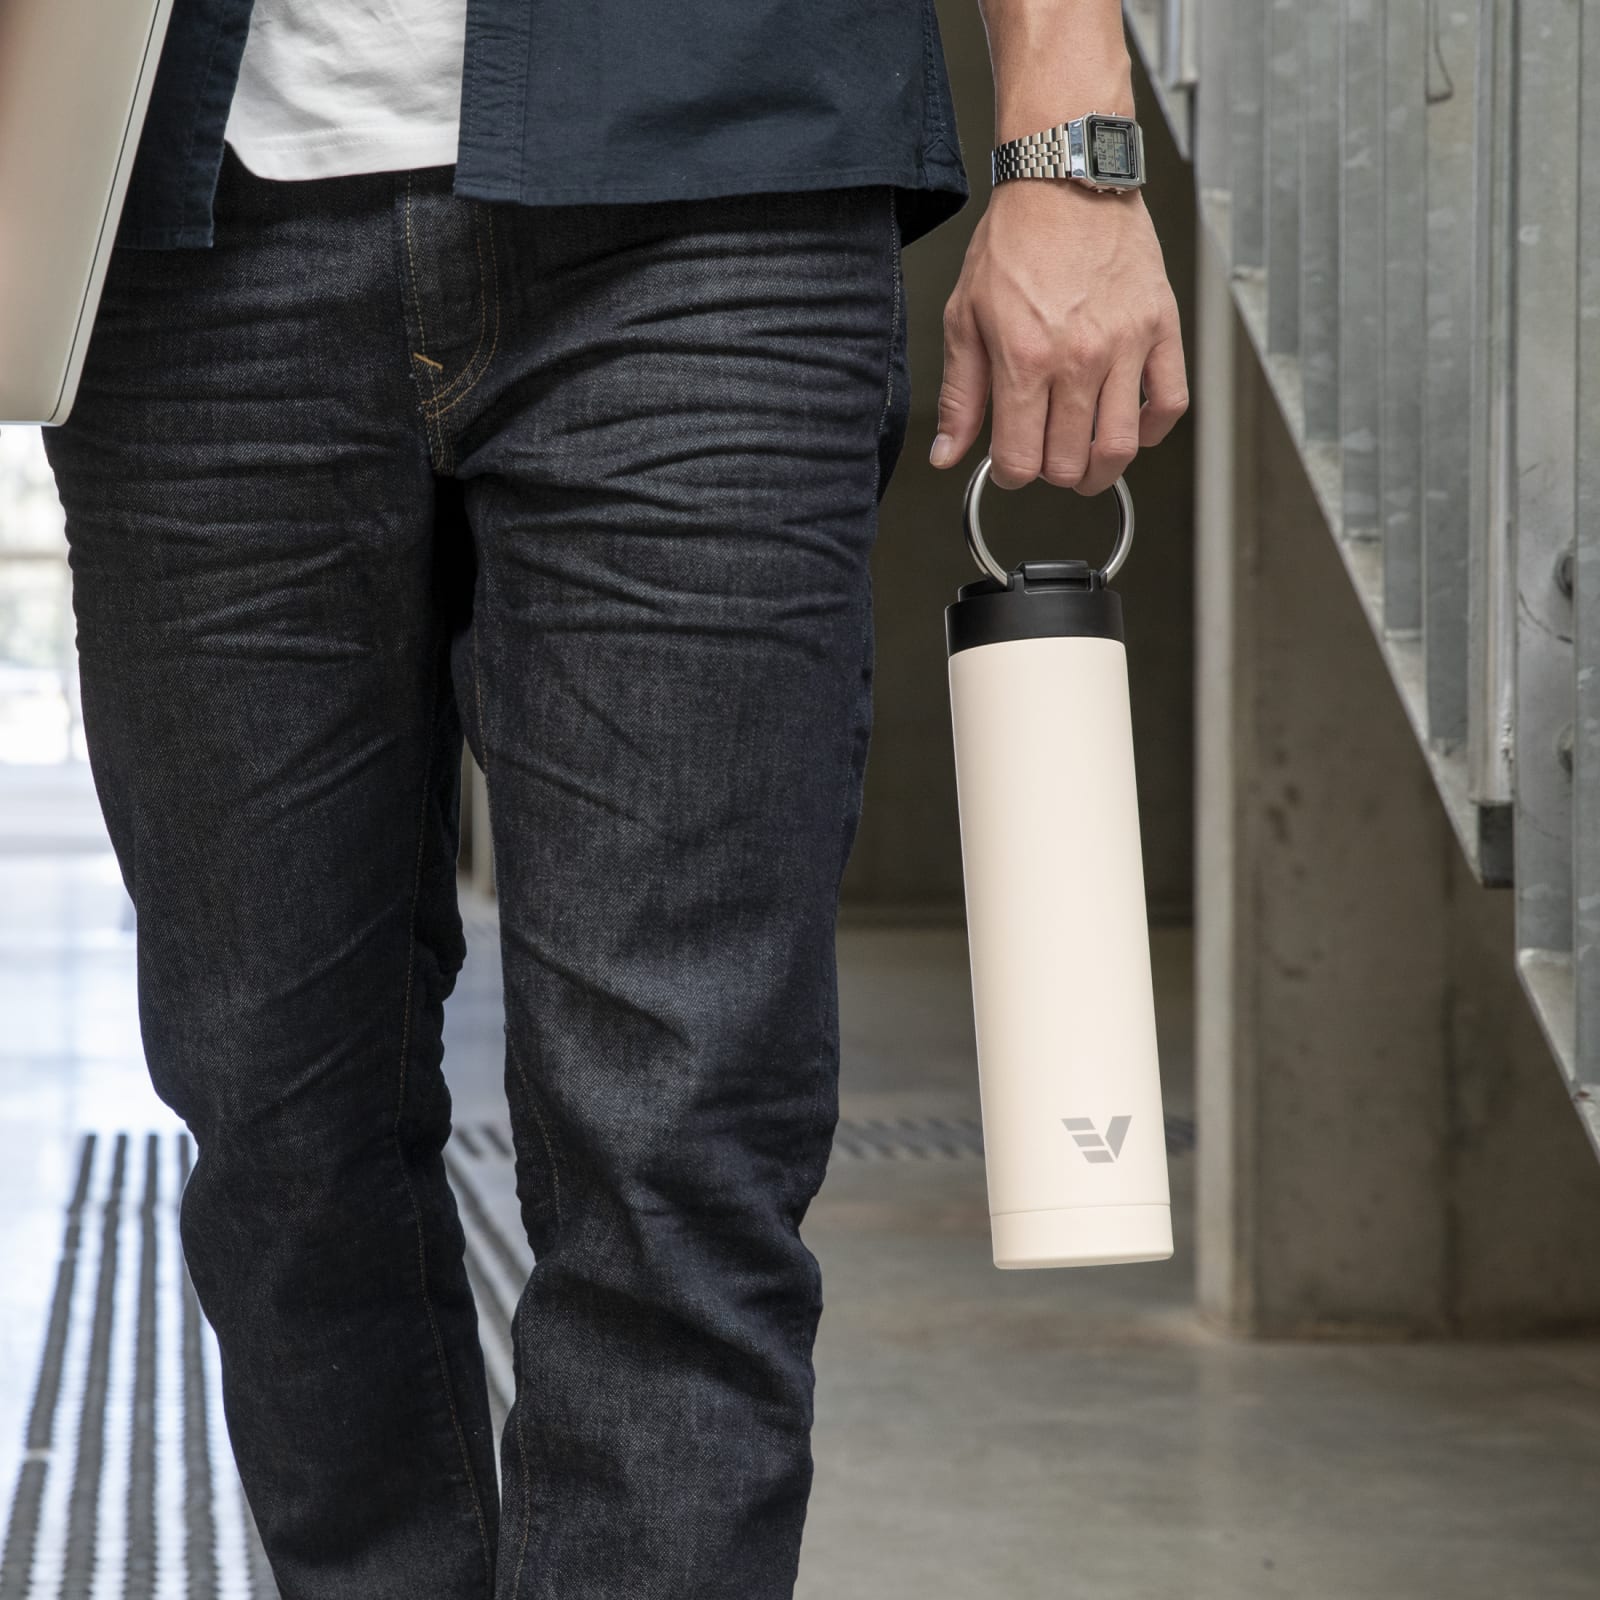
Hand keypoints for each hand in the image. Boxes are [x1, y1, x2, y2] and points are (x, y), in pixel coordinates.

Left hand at [930, 178, 1187, 494]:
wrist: (1065, 180)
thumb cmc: (1015, 241)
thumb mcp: (964, 318)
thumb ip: (959, 395)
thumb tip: (947, 453)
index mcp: (1025, 359)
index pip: (1019, 461)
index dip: (1009, 474)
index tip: (1008, 463)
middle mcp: (1078, 358)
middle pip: (1069, 464)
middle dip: (1050, 473)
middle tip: (1044, 455)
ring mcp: (1126, 346)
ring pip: (1120, 448)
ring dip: (1100, 470)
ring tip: (1086, 461)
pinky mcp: (1161, 328)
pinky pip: (1170, 404)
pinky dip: (1151, 430)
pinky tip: (1129, 425)